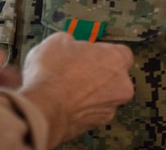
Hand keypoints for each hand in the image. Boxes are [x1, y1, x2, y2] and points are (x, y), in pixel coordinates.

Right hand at [19, 32, 134, 148]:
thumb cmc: (52, 74)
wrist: (42, 108)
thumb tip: (70, 45)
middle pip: (114, 76)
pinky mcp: (96, 124)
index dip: (104, 51)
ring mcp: (110, 108)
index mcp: (114, 59)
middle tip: (75, 67)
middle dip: (97, 72)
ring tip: (65, 86)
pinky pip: (92, 110)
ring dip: (89, 91)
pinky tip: (63, 100)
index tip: (90, 51)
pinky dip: (81, 106)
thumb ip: (73, 43)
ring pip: (104, 96)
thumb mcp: (57, 41)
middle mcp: (120, 85)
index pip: (122, 53)